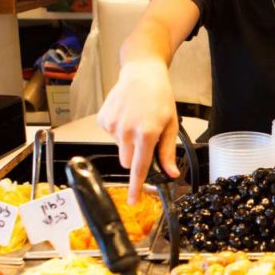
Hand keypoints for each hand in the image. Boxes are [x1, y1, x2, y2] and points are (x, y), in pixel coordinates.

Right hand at [97, 60, 181, 202]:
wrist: (141, 73)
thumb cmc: (159, 96)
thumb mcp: (170, 124)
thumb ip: (168, 151)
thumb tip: (170, 173)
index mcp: (147, 133)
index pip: (140, 167)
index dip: (136, 187)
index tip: (133, 201)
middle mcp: (127, 130)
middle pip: (128, 161)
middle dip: (136, 156)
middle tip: (145, 137)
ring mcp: (113, 125)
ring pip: (120, 149)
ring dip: (128, 142)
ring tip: (136, 121)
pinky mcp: (103, 119)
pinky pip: (111, 136)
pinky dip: (119, 130)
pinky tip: (126, 115)